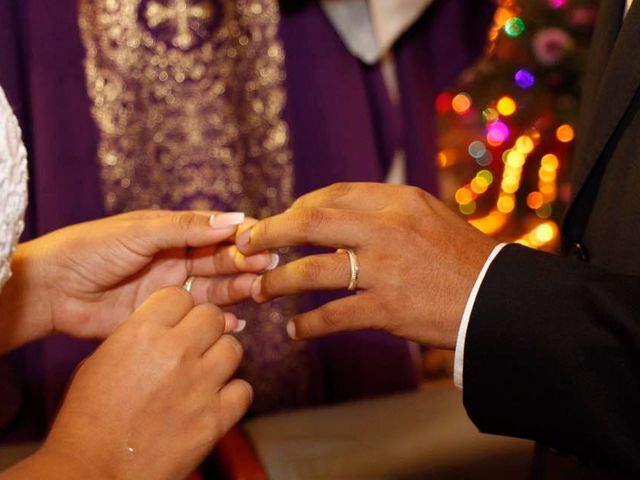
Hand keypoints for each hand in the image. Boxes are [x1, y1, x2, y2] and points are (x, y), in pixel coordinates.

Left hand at [2, 210, 274, 348]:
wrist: (52, 290)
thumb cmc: (91, 249)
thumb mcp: (141, 232)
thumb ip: (187, 228)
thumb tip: (234, 219)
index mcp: (172, 232)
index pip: (216, 232)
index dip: (241, 236)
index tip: (264, 240)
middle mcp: (177, 258)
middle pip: (221, 260)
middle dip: (245, 263)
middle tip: (266, 268)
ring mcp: (172, 288)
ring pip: (216, 288)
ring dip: (238, 289)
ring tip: (257, 292)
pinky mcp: (164, 315)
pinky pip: (199, 316)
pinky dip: (220, 320)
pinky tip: (234, 323)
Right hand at [12, 287, 251, 479]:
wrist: (93, 471)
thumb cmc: (88, 417)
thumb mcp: (101, 359)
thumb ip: (139, 335)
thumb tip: (168, 325)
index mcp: (143, 333)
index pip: (181, 295)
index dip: (178, 309)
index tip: (174, 323)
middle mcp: (177, 352)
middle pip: (213, 316)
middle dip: (204, 328)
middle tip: (193, 346)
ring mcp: (200, 385)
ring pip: (233, 348)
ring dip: (220, 357)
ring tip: (204, 373)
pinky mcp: (215, 419)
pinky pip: (243, 390)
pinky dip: (232, 394)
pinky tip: (214, 400)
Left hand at [236, 183, 497, 348]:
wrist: (497, 300)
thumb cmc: (461, 257)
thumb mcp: (426, 217)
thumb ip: (381, 213)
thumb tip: (331, 222)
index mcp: (397, 200)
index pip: (331, 195)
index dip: (296, 208)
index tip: (279, 222)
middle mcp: (386, 229)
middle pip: (309, 222)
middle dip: (269, 233)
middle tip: (246, 244)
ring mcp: (385, 270)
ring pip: (311, 272)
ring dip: (278, 282)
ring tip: (260, 290)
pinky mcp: (387, 309)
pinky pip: (332, 316)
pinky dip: (308, 325)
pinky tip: (294, 330)